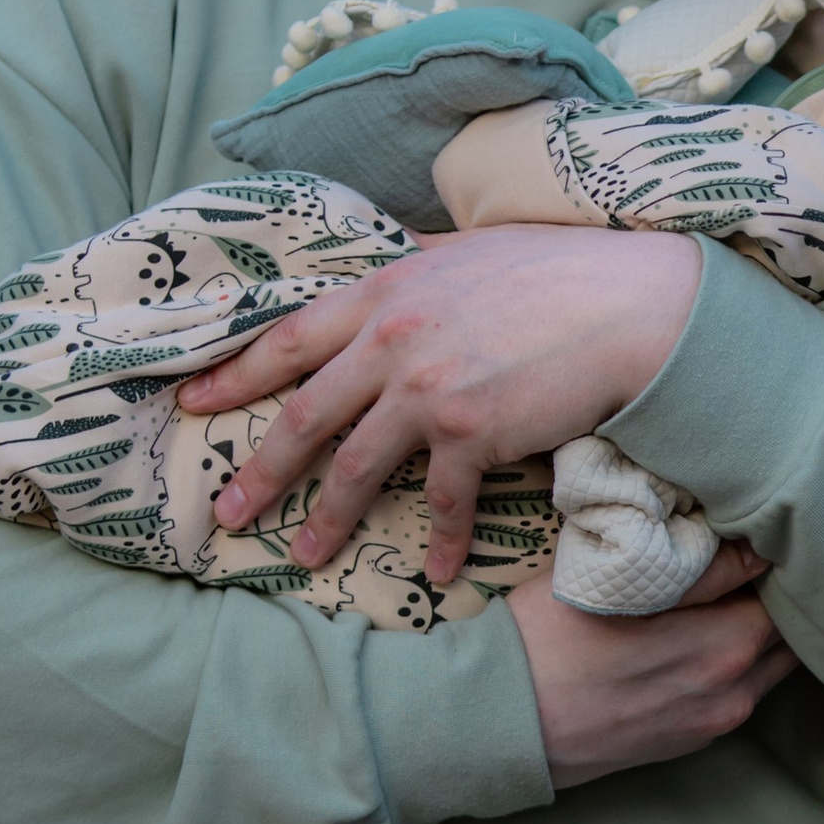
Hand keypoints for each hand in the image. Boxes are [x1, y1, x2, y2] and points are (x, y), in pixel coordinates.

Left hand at [181, 227, 700, 591]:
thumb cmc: (562, 271)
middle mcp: (393, 339)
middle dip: (261, 470)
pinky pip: (441, 499)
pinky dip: (438, 541)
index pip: (290, 337)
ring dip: (327, 520)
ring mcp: (429, 389)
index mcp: (386, 288)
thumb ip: (421, 262)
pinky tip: (434, 574)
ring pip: (357, 467)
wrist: (630, 306)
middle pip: (305, 415)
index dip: (236, 375)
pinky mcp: (473, 433)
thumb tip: (397, 254)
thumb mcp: (471, 249)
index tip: (193, 403)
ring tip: (303, 557)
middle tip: (228, 511)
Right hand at [508, 543, 796, 788]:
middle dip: (773, 598)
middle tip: (744, 560)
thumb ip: (703, 568)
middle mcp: (733, 694)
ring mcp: (712, 724)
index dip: (779, 560)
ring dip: (753, 633)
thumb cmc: (548, 638)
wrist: (496, 722)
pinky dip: (729, 665)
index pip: (789, 593)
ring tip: (720, 597)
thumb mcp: (623, 584)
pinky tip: (692, 639)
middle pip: (785, 635)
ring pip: (763, 668)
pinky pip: (733, 694)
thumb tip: (758, 547)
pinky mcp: (687, 743)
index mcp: (727, 646)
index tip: (756, 534)